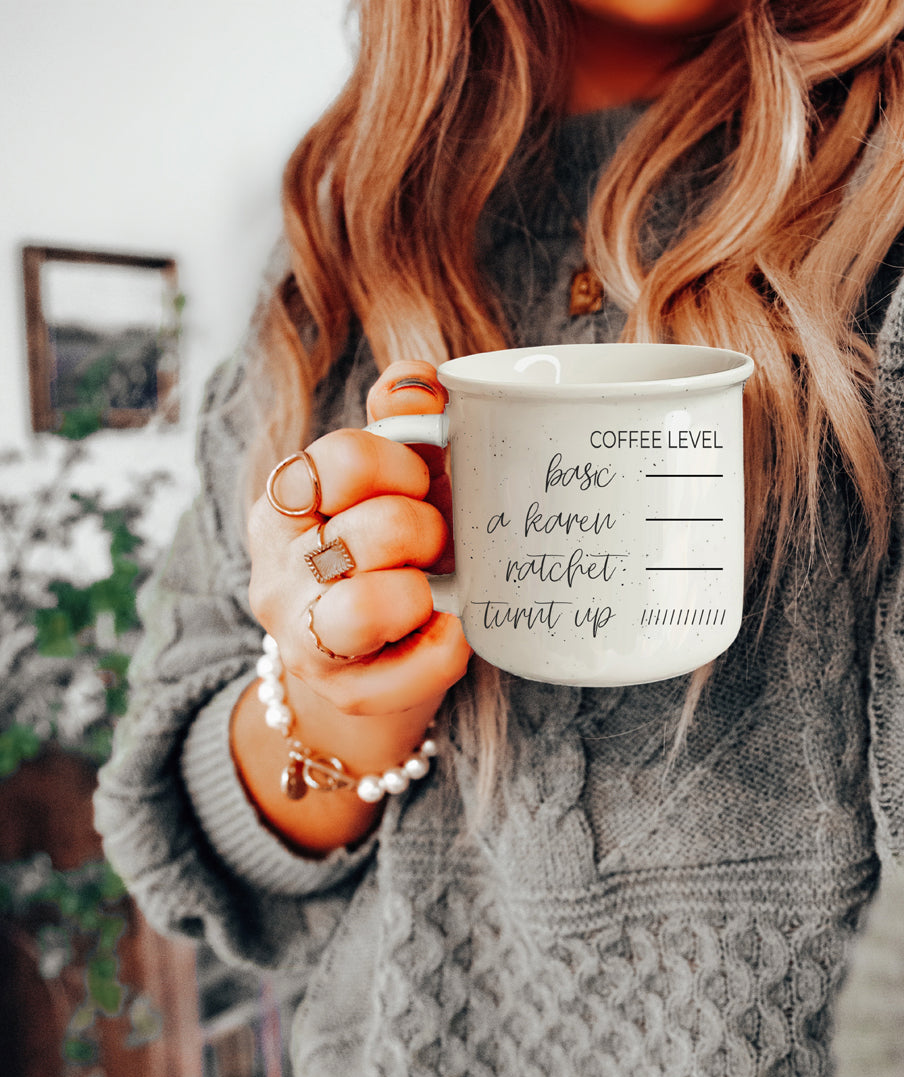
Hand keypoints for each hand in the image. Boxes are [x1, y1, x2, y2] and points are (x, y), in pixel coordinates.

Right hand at [247, 360, 470, 718]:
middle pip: (370, 532)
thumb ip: (401, 417)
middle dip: (424, 531)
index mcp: (285, 505)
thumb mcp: (395, 474)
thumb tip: (419, 382)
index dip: (397, 465)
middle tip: (434, 543)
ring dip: (423, 590)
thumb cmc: (394, 547)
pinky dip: (450, 645)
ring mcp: (305, 639)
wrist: (380, 650)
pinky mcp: (347, 692)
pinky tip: (448, 629)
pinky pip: (420, 665)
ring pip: (369, 606)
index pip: (336, 462)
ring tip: (432, 589)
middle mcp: (279, 572)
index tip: (417, 480)